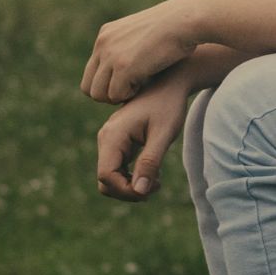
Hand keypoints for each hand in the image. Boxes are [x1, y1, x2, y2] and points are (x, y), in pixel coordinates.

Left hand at [80, 0, 203, 103]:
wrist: (185, 21)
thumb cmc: (174, 29)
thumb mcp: (143, 34)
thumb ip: (128, 48)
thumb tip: (124, 71)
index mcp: (106, 35)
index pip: (91, 73)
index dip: (107, 84)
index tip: (128, 83)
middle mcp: (103, 44)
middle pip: (88, 87)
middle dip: (108, 95)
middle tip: (131, 90)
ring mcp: (111, 55)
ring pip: (99, 94)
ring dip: (118, 96)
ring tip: (139, 86)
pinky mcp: (124, 66)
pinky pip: (116, 95)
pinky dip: (131, 94)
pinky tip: (146, 82)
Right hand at [95, 71, 189, 201]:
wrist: (169, 83)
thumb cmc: (168, 106)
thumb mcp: (163, 134)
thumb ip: (150, 162)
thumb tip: (139, 191)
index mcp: (113, 136)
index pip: (106, 176)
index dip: (126, 190)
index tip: (150, 190)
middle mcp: (106, 138)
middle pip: (105, 180)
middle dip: (129, 190)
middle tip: (156, 186)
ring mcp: (110, 140)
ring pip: (110, 177)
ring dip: (131, 185)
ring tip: (156, 180)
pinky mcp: (117, 142)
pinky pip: (117, 169)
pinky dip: (132, 176)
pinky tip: (153, 172)